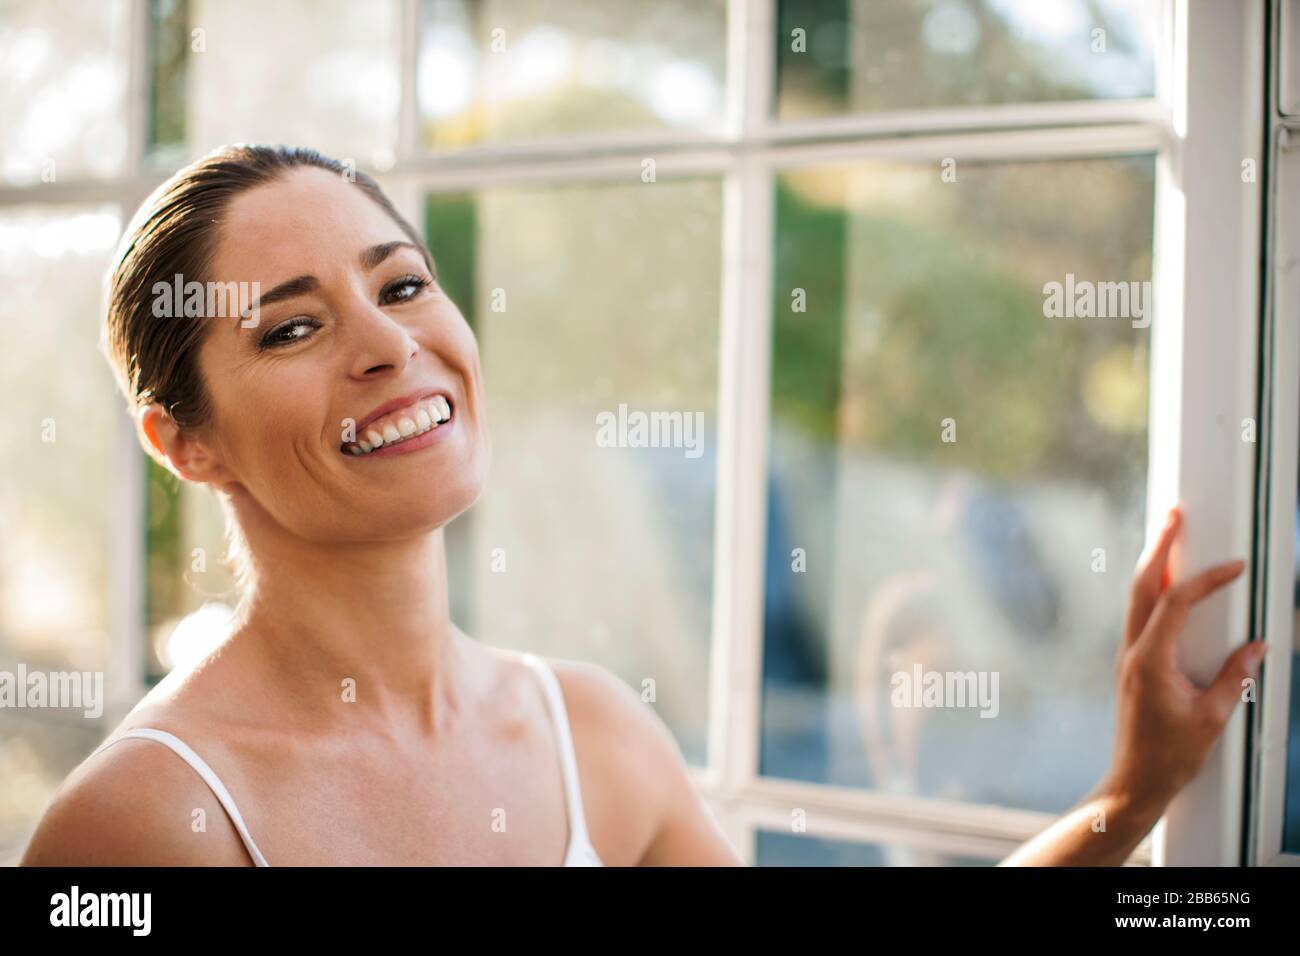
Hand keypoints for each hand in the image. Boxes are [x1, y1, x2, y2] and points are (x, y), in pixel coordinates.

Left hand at [1002, 505, 1265, 865]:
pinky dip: (1154, 591)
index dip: (1205, 580)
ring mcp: (1128, 656)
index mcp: (1150, 660)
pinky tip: (1167, 582)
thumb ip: (1236, 677)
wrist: (1136, 780)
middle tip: (1175, 514)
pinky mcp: (1132, 664)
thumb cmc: (1172, 754)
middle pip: (1141, 587)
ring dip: (1153, 565)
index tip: (1236, 566)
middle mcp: (1132, 652)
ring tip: (1171, 535)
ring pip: (1136, 598)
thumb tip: (1259, 646)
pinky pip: (1140, 616)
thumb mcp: (1213, 717)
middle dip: (1159, 548)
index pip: (1175, 604)